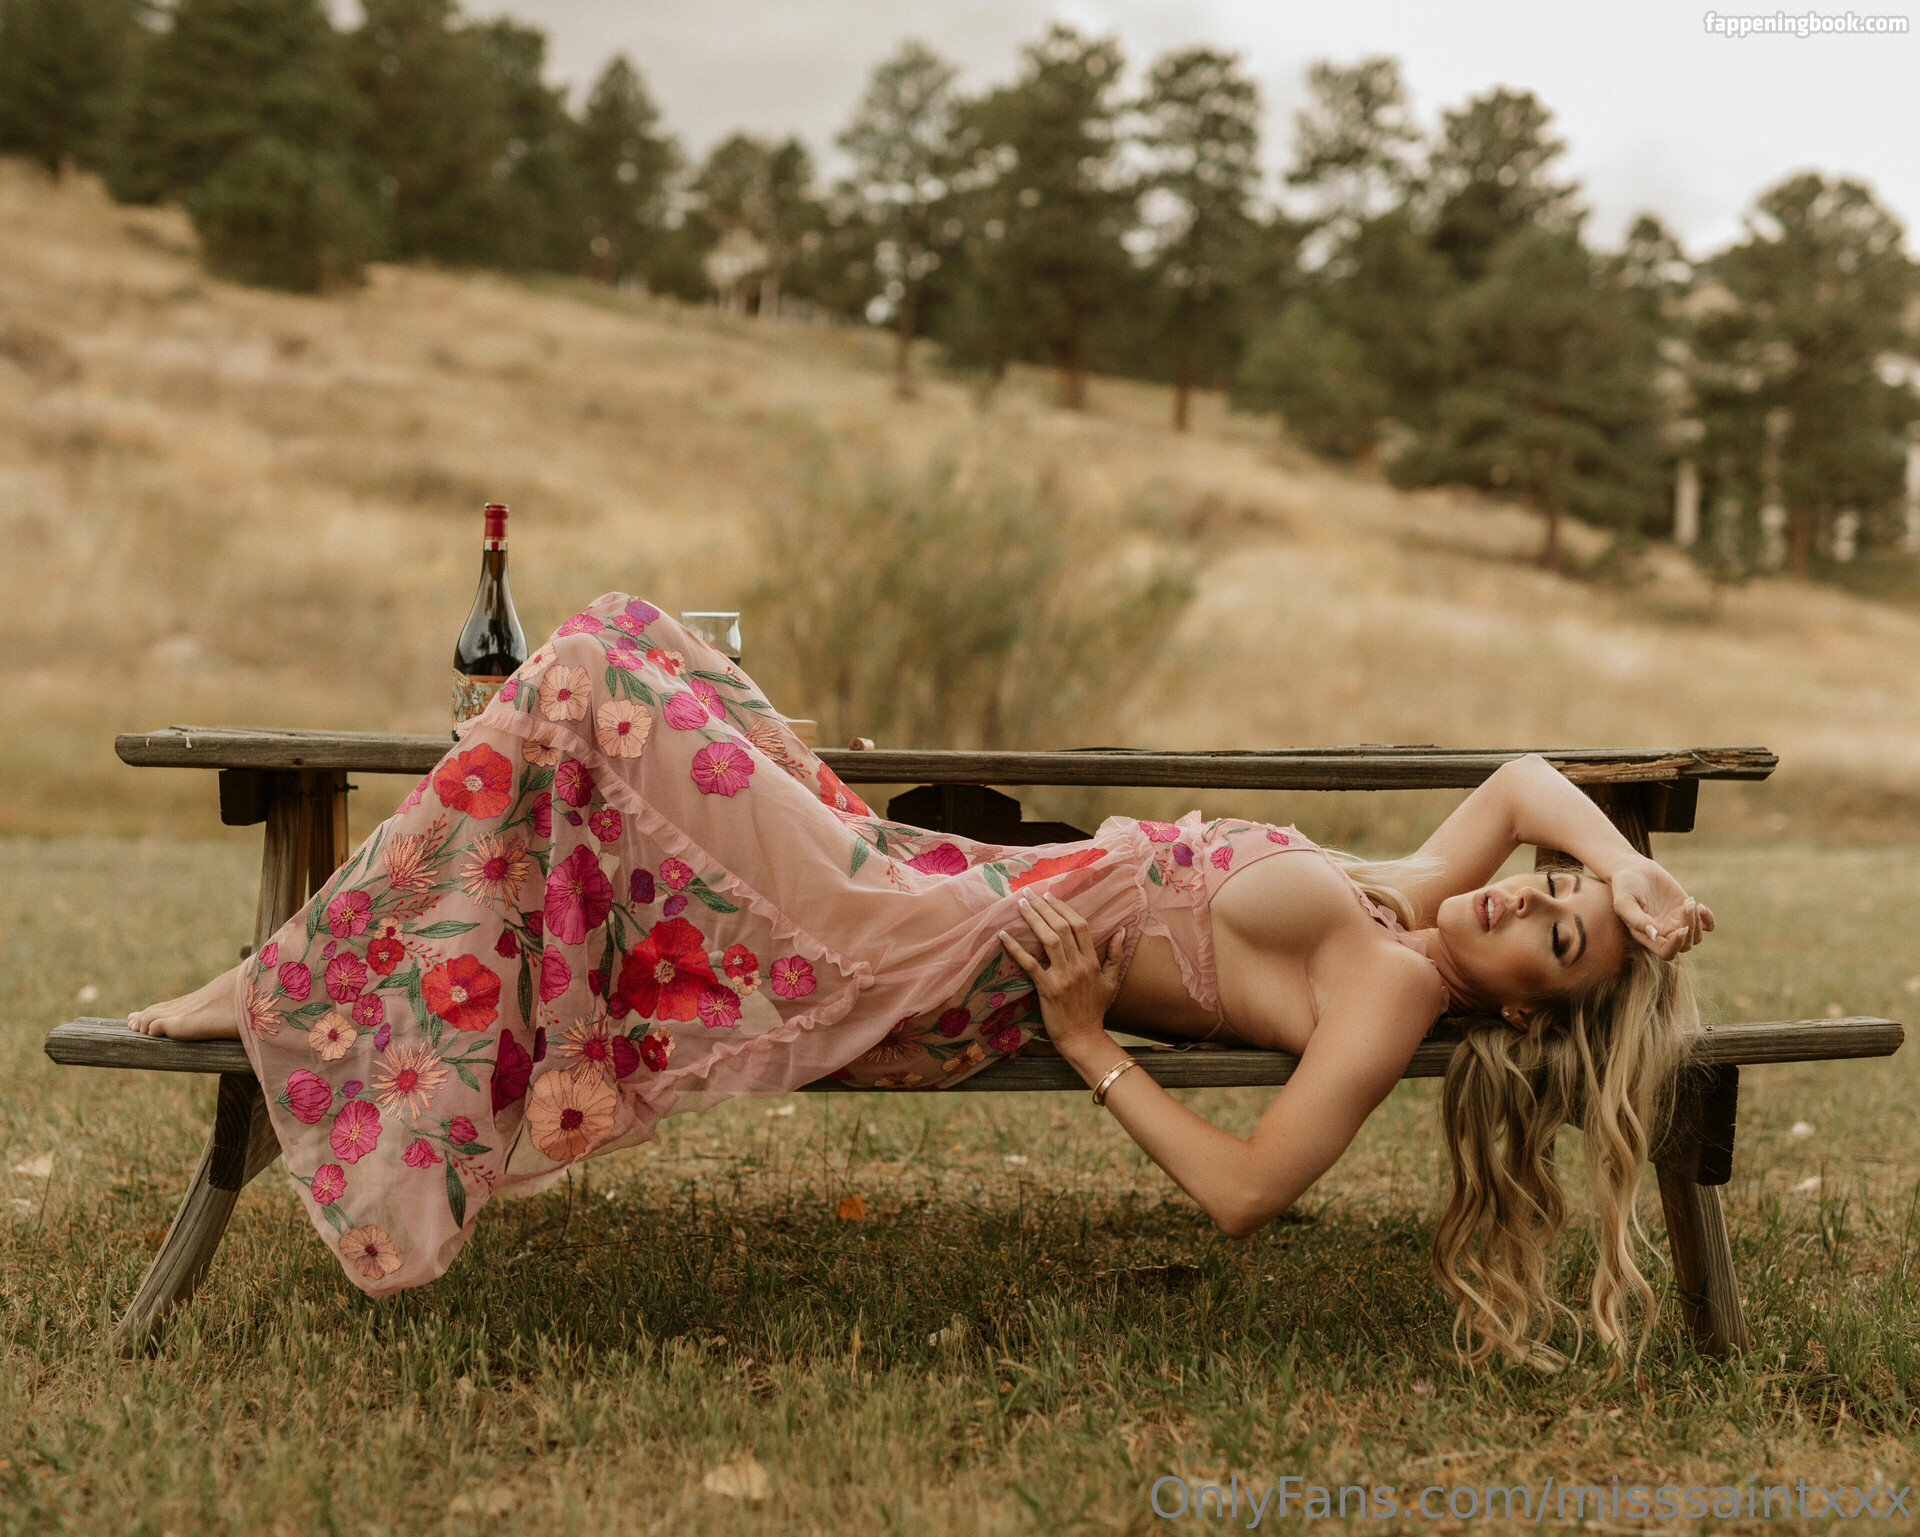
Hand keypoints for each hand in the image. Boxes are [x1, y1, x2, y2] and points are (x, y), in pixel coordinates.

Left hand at [997, 893, 1125, 1053]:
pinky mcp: (1048, 990)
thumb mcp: (1111, 982)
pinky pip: (1030, 964)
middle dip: (1044, 907)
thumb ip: (1115, 955)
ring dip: (1033, 920)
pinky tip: (1004, 936)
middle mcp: (1079, 966)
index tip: (1050, 896)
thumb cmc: (1095, 1010)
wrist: (1084, 1038)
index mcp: (1093, 962)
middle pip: (1062, 928)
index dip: (1064, 908)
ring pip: (1049, 940)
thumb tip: (1121, 931)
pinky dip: (1016, 949)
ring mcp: (1064, 977)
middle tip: (1029, 893)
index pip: (1080, 926)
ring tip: (1020, 905)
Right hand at [1609, 857, 1712, 959]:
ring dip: (1697, 922)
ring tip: (1689, 902)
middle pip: (1685, 945)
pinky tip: (1700, 906)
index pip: (1666, 952)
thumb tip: (1653, 933)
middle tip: (1685, 905)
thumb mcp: (1624, 901)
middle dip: (1689, 927)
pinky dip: (1708, 920)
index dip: (1676, 945)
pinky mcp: (1686, 912)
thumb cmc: (1625, 886)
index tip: (1681, 928)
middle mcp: (1663, 934)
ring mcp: (1677, 923)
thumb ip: (1635, 918)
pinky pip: (1706, 926)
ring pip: (1696, 937)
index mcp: (1647, 936)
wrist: (1635, 870)